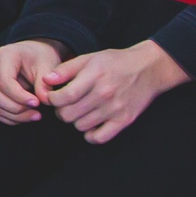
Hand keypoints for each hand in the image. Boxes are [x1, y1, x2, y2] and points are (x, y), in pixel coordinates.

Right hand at [0, 39, 70, 124]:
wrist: (36, 53)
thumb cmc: (41, 56)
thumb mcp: (47, 65)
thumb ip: (45, 83)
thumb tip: (44, 101)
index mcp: (4, 55)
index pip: (4, 82)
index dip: (20, 97)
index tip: (37, 103)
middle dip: (16, 109)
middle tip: (36, 113)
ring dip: (14, 116)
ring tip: (34, 116)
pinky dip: (10, 117)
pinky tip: (26, 116)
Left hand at [42, 39, 187, 142]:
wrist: (149, 68)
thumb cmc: (116, 62)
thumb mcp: (90, 58)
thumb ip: (66, 69)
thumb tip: (46, 80)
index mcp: (94, 76)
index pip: (64, 97)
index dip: (53, 100)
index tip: (54, 97)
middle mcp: (104, 93)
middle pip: (68, 115)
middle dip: (61, 111)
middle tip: (66, 105)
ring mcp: (115, 109)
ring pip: (80, 127)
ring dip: (76, 121)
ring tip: (81, 111)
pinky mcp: (124, 120)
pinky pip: (99, 138)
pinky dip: (91, 135)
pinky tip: (91, 124)